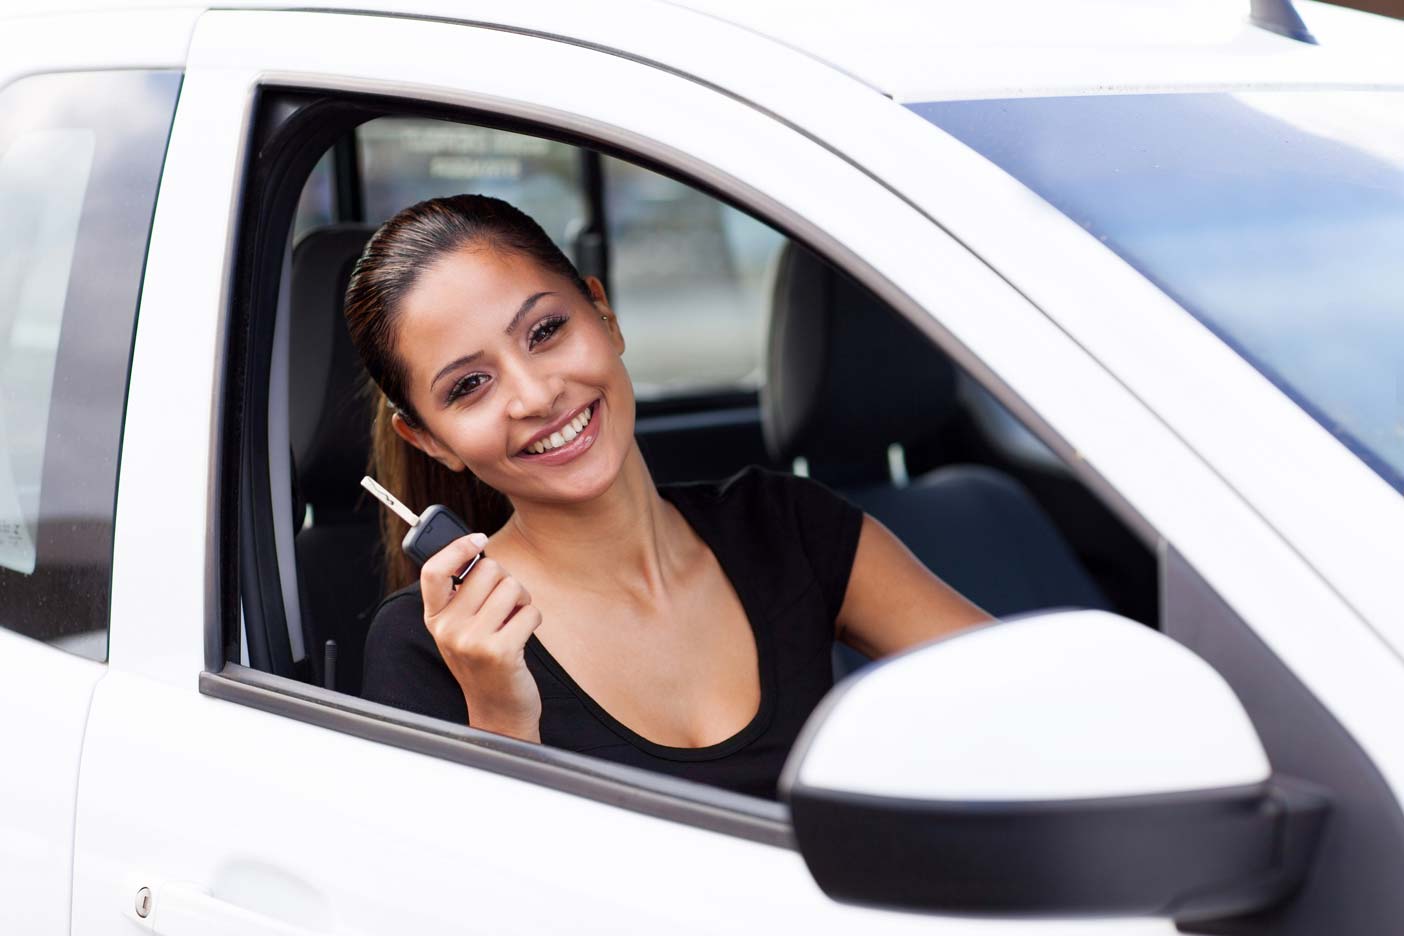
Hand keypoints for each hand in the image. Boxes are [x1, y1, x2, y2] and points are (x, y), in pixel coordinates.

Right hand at [420, 533, 542, 741]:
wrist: (498, 712)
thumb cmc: (483, 663)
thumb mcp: (460, 630)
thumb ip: (462, 595)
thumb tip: (478, 551)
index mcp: (435, 619)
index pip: (433, 571)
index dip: (456, 548)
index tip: (477, 539)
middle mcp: (448, 629)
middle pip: (487, 569)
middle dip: (505, 583)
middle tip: (504, 609)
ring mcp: (472, 641)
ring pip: (512, 586)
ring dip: (522, 601)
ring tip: (512, 624)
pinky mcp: (499, 651)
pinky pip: (530, 611)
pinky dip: (533, 620)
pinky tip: (522, 639)